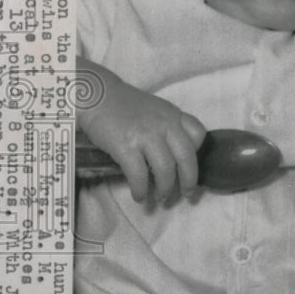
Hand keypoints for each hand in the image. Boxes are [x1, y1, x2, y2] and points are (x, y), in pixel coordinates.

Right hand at [76, 60, 205, 201]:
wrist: (96, 95)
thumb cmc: (125, 106)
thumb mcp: (156, 109)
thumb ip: (168, 127)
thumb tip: (174, 157)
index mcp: (173, 115)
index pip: (198, 134)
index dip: (197, 153)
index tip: (189, 166)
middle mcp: (164, 124)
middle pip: (187, 159)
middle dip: (188, 182)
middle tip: (185, 195)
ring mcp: (146, 135)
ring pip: (166, 171)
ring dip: (164, 190)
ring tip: (159, 197)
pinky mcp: (126, 146)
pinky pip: (139, 176)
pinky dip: (140, 190)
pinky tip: (138, 195)